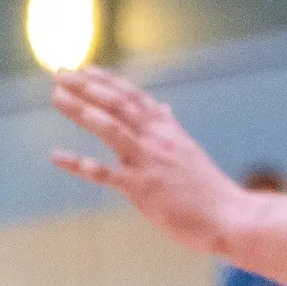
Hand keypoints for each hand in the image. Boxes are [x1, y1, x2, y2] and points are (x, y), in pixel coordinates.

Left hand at [49, 68, 245, 255]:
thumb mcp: (188, 151)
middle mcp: (157, 139)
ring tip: (57, 96)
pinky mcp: (143, 188)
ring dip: (81, 110)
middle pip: (118, 103)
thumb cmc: (207, 190)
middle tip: (59, 74)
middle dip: (86, 86)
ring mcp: (149, 162)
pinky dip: (79, 164)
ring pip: (111, 127)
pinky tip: (56, 157)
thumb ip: (170, 130)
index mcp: (168, 129)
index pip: (133, 97)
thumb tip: (162, 109)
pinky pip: (105, 173)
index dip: (107, 81)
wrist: (230, 217)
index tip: (84, 69)